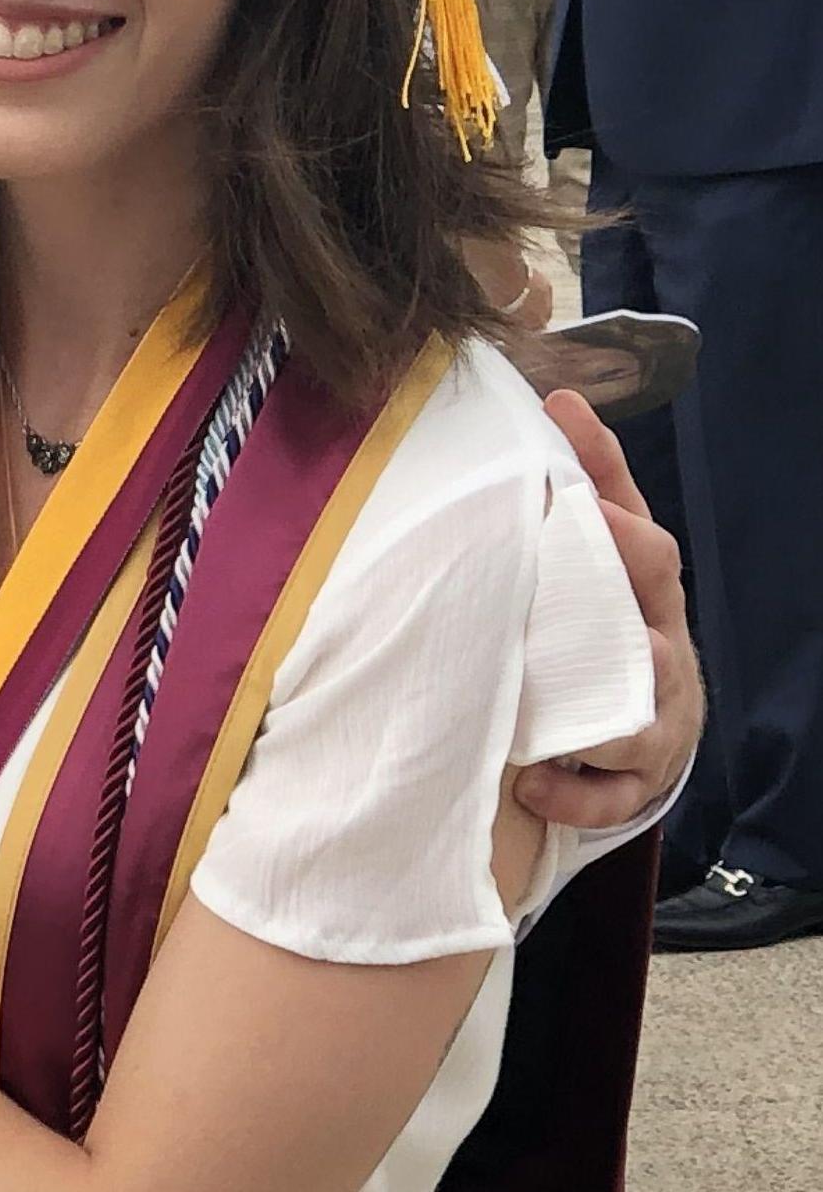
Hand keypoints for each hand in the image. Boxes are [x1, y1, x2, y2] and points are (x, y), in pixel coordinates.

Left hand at [514, 390, 703, 826]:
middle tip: (596, 630)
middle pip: (656, 644)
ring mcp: (654, 722)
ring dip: (595, 730)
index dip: (619, 522)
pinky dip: (573, 795)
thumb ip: (584, 482)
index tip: (589, 499)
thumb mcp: (600, 551)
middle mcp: (659, 656)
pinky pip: (612, 795)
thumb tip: (559, 396)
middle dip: (626, 640)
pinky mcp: (635, 778)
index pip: (646, 551)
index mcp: (645, 594)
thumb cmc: (605, 615)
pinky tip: (532, 786)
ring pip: (640, 727)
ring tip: (542, 737)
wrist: (637, 721)